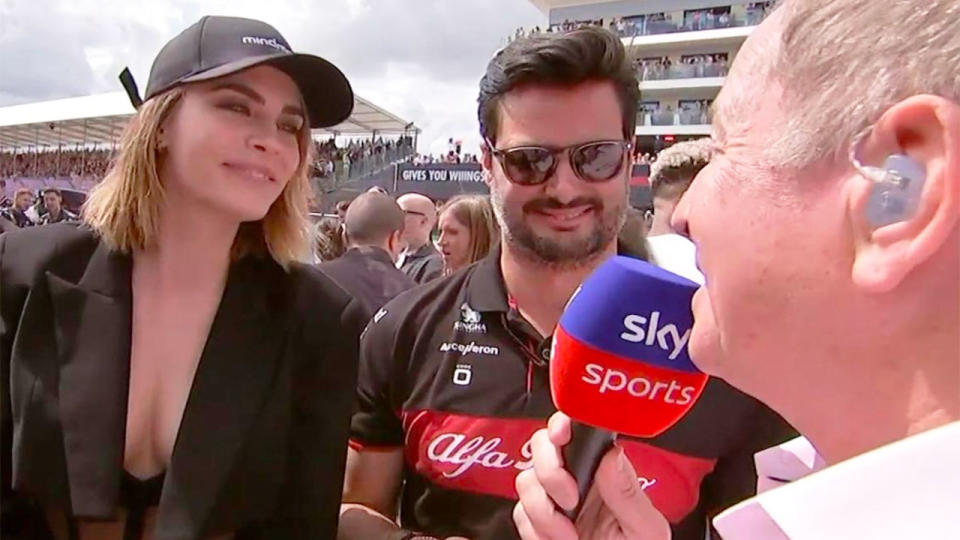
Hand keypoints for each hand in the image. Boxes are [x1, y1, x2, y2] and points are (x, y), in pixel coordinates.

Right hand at [513, 413, 670, 539]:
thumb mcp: (645, 530)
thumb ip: (628, 494)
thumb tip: (612, 453)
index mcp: (605, 471)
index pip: (577, 430)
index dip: (563, 424)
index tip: (562, 434)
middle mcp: (577, 479)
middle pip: (541, 447)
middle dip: (549, 471)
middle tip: (570, 499)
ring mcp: (555, 502)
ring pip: (524, 481)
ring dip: (543, 510)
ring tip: (569, 535)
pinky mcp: (538, 524)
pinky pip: (519, 514)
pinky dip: (535, 529)